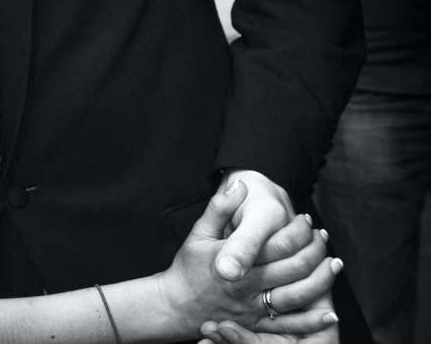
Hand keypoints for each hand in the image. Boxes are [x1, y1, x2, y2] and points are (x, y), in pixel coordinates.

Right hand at [160, 181, 339, 334]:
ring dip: (321, 281)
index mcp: (235, 262)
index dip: (298, 231)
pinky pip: (288, 325)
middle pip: (294, 270)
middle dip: (315, 251)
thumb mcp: (199, 233)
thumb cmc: (188, 268)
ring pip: (297, 296)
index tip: (305, 221)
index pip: (278, 245)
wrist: (176, 304)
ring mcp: (253, 309)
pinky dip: (311, 321)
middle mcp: (247, 287)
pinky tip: (329, 313)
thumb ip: (219, 208)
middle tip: (323, 238)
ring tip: (334, 265)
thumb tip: (239, 185)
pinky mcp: (256, 325)